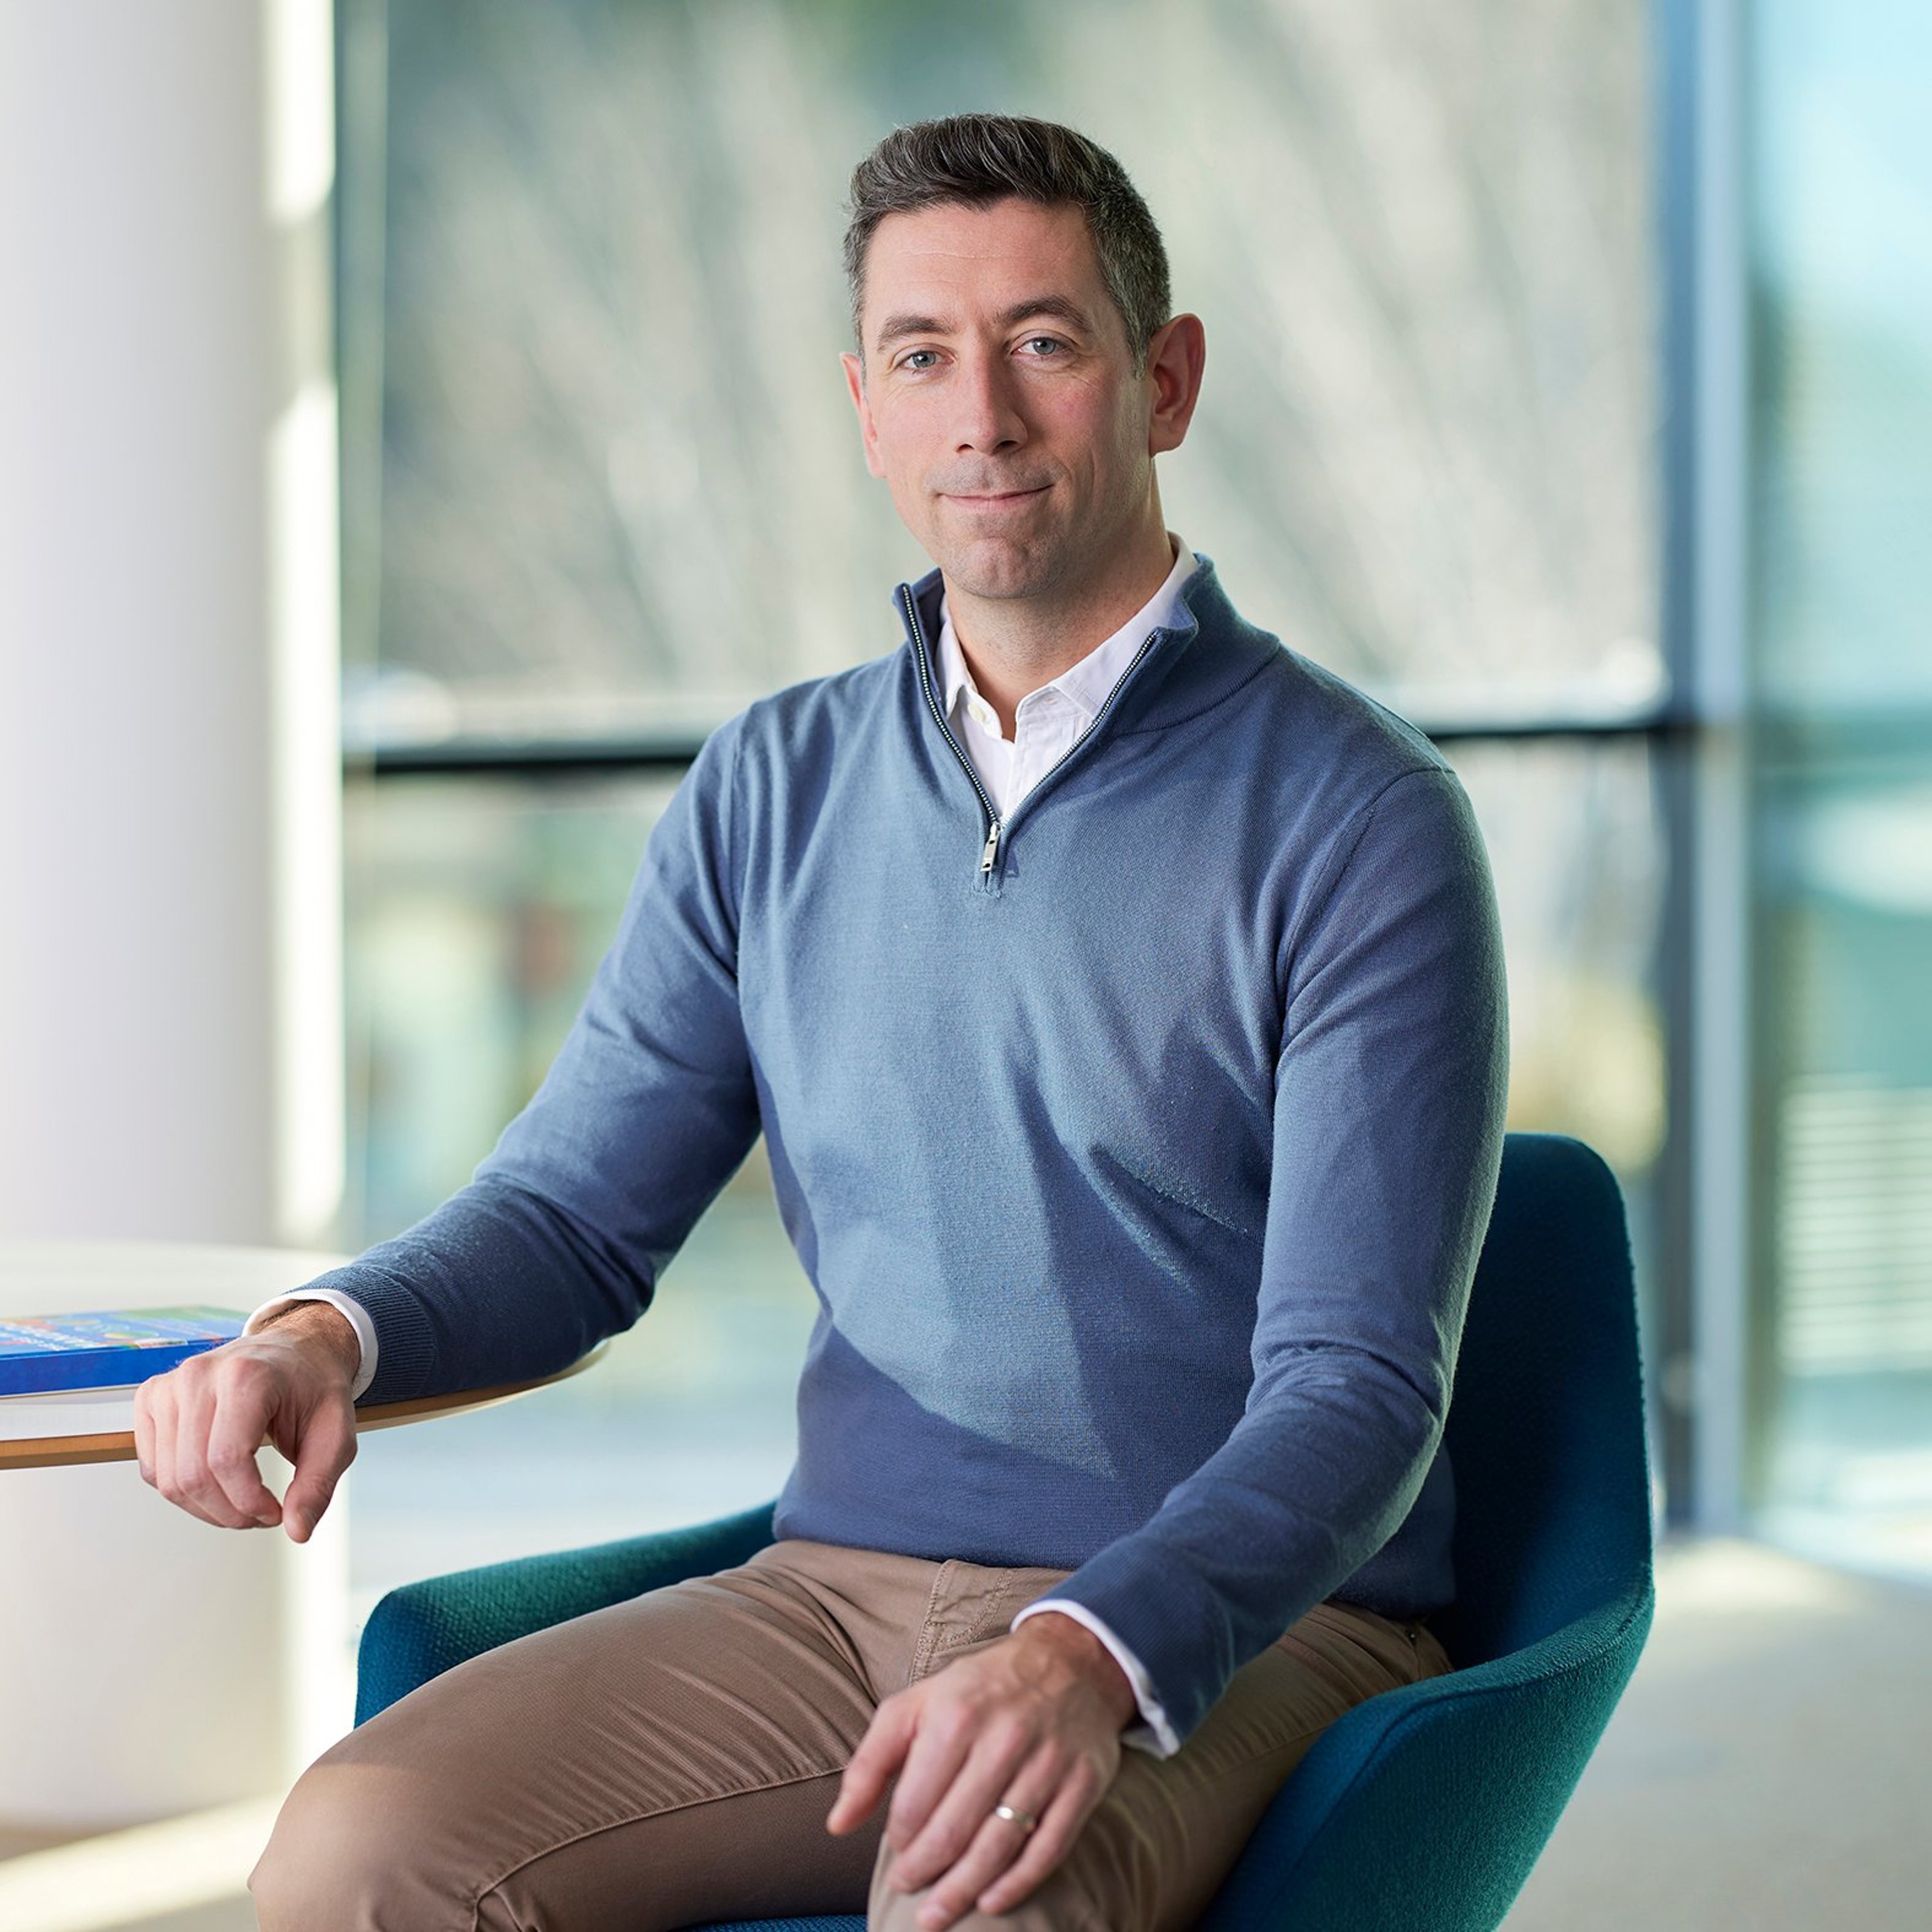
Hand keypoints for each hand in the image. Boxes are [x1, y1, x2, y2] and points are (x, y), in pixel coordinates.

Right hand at [132, 1302, 358, 1542]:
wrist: (295, 1350)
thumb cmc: (313, 1388)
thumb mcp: (336, 1433)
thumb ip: (318, 1484)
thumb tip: (297, 1530)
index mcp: (246, 1376)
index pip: (226, 1460)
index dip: (249, 1502)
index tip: (276, 1513)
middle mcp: (199, 1375)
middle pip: (193, 1475)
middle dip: (229, 1513)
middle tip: (262, 1515)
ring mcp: (169, 1385)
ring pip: (168, 1479)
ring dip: (205, 1509)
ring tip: (242, 1502)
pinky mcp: (152, 1398)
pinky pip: (153, 1469)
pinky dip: (183, 1490)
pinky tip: (217, 1483)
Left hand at [825, 1611, 1136, 1927]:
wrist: (1070, 1661)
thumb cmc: (981, 1689)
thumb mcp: (917, 1703)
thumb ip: (871, 1761)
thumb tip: (837, 1825)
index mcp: (956, 1715)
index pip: (915, 1803)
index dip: (899, 1839)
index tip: (897, 1851)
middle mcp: (1003, 1738)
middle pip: (953, 1831)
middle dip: (922, 1873)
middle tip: (908, 1892)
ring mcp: (1047, 1762)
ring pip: (998, 1847)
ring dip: (962, 1891)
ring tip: (936, 1915)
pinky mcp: (1082, 1783)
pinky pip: (1048, 1848)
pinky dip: (1017, 1883)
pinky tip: (990, 1901)